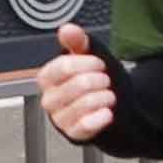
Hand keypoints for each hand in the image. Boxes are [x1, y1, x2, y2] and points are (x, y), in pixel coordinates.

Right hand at [36, 24, 115, 141]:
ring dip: (106, 97)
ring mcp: (60, 117)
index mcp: (48, 78)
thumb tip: (67, 29)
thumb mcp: (89, 57)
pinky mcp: (73, 133)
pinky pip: (86, 125)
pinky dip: (102, 117)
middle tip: (105, 82)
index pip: (63, 66)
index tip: (100, 64)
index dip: (88, 63)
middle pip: (79, 84)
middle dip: (101, 80)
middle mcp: (49, 98)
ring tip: (108, 96)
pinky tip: (107, 112)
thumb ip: (78, 42)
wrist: (114, 108)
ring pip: (85, 103)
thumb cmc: (97, 82)